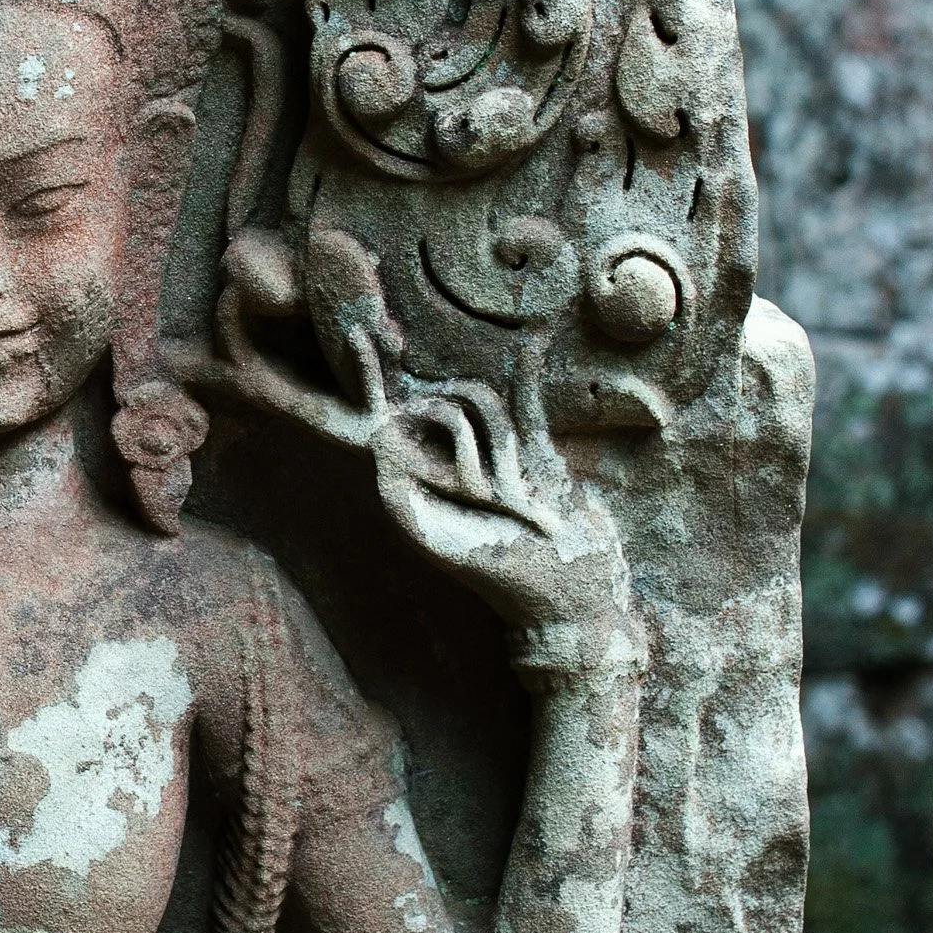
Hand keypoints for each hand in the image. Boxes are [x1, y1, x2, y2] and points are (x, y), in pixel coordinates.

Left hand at [365, 358, 628, 635]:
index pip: (384, 416)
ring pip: (484, 404)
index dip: (370, 374)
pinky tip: (532, 343)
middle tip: (483, 489)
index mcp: (415, 482)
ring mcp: (492, 454)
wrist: (569, 597)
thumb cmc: (499, 573)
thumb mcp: (432, 534)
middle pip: (441, 402)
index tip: (362, 336)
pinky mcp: (535, 454)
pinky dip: (527, 373)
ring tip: (514, 499)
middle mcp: (447, 462)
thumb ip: (396, 486)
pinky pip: (526, 405)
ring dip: (500, 446)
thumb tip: (383, 428)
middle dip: (455, 426)